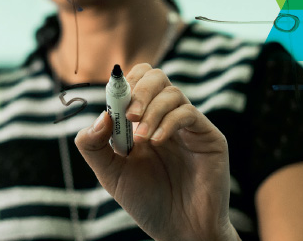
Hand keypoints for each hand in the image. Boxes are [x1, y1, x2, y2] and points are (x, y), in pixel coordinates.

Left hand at [74, 64, 238, 240]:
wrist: (180, 230)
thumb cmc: (147, 202)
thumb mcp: (110, 175)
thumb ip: (94, 146)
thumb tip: (99, 115)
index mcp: (142, 121)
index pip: (134, 83)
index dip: (121, 86)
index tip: (111, 101)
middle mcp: (166, 117)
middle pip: (155, 76)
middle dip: (139, 89)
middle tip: (128, 115)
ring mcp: (188, 125)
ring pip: (172, 92)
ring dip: (151, 110)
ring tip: (140, 139)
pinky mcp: (208, 136)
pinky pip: (188, 113)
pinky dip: (169, 122)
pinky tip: (156, 141)